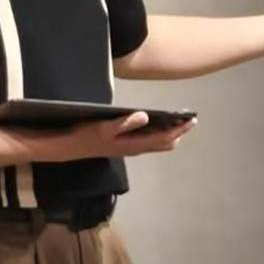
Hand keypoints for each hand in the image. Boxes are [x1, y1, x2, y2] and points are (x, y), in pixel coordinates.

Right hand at [65, 111, 197, 159]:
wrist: (72, 146)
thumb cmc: (87, 135)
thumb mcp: (104, 127)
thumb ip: (125, 122)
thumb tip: (145, 115)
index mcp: (134, 144)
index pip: (164, 138)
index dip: (179, 129)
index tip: (192, 119)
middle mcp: (136, 148)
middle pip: (165, 143)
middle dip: (178, 132)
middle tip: (188, 118)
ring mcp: (130, 147)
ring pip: (157, 143)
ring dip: (169, 132)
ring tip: (176, 118)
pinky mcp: (125, 144)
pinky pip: (148, 140)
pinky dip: (157, 132)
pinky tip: (156, 121)